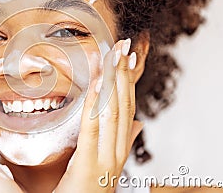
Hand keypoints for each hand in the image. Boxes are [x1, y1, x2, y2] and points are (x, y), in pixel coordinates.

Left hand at [54, 39, 143, 192]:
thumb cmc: (85, 192)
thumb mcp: (106, 163)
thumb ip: (123, 142)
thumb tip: (137, 124)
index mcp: (120, 149)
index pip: (128, 108)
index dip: (129, 81)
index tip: (128, 56)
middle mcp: (117, 152)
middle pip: (123, 105)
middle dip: (124, 73)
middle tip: (124, 44)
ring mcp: (106, 161)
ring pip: (113, 113)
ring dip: (114, 81)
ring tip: (114, 55)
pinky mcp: (89, 167)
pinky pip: (93, 130)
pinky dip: (96, 104)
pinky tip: (98, 83)